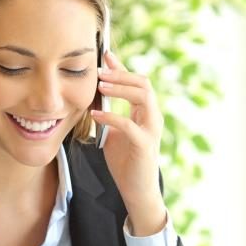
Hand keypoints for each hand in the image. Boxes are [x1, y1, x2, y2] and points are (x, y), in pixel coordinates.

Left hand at [90, 51, 167, 234]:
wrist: (136, 190)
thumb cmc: (125, 162)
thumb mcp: (113, 132)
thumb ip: (108, 114)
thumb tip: (92, 95)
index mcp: (146, 112)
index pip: (137, 82)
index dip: (121, 67)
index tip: (105, 55)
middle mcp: (153, 117)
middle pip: (143, 84)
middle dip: (121, 74)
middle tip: (99, 72)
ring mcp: (151, 130)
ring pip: (143, 97)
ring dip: (120, 89)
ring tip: (101, 86)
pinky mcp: (144, 145)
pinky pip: (129, 125)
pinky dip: (112, 117)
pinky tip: (95, 115)